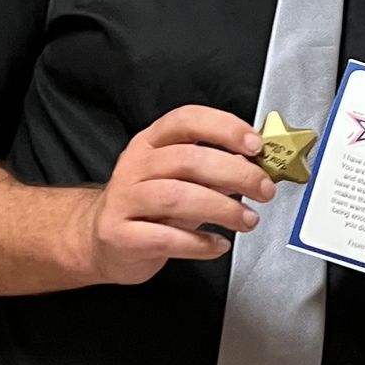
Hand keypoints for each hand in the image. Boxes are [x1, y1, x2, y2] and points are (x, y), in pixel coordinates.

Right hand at [86, 106, 274, 284]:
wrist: (101, 241)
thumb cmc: (149, 206)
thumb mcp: (181, 180)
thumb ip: (215, 170)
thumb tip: (255, 167)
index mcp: (151, 142)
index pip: (187, 120)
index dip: (224, 128)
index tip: (255, 146)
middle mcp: (135, 166)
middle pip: (188, 159)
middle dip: (235, 173)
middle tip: (264, 190)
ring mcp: (123, 200)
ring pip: (176, 197)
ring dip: (222, 208)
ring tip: (247, 220)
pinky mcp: (120, 235)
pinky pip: (165, 238)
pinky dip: (199, 243)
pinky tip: (218, 244)